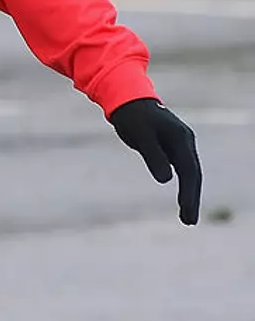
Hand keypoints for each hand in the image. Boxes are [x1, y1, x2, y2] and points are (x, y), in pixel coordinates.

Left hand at [109, 97, 201, 224]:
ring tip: (186, 216)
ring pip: (189, 172)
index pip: (189, 171)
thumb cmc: (132, 116)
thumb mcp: (141, 135)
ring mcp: (179, 144)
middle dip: (192, 198)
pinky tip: (183, 198)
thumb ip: (153, 156)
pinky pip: (181, 168)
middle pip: (193, 174)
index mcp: (180, 139)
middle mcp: (185, 142)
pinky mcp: (171, 146)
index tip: (186, 213)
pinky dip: (183, 184)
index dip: (189, 194)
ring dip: (189, 193)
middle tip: (189, 221)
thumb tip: (166, 179)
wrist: (126, 99)